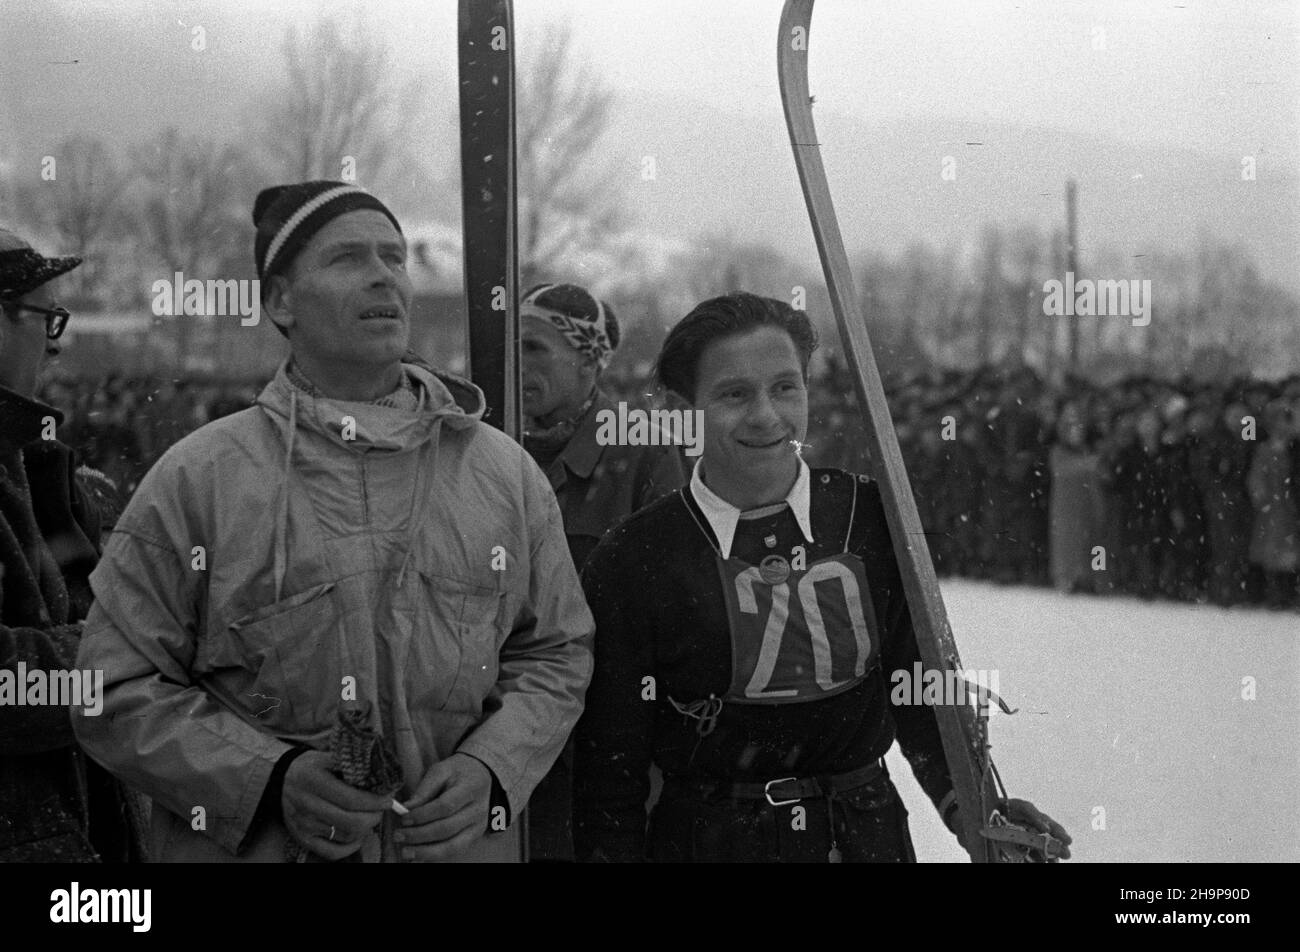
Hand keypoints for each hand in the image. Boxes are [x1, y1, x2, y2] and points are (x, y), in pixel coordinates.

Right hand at [281, 750, 389, 860]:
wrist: (279, 782)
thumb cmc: (310, 768)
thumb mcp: (327, 757)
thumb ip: (352, 765)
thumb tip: (381, 773)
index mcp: (315, 782)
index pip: (351, 800)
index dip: (374, 803)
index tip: (388, 800)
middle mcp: (308, 806)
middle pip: (351, 822)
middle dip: (374, 817)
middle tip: (380, 809)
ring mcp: (305, 826)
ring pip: (346, 837)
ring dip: (365, 829)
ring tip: (370, 818)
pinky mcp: (303, 840)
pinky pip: (333, 852)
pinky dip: (351, 847)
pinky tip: (358, 835)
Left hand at [395, 753, 493, 861]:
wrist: (480, 775)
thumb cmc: (457, 772)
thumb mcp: (440, 770)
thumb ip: (424, 790)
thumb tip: (405, 808)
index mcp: (471, 788)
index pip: (446, 806)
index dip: (423, 815)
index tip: (403, 818)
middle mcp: (478, 810)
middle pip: (447, 828)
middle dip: (419, 835)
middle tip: (398, 836)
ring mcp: (479, 826)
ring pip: (452, 846)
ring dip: (426, 852)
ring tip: (406, 852)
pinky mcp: (474, 837)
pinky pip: (454, 851)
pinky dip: (435, 857)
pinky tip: (418, 857)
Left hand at [943, 796, 1072, 861]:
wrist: (963, 820)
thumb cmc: (967, 819)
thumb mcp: (968, 825)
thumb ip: (976, 833)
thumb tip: (982, 843)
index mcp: (1003, 804)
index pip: (1023, 807)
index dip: (1035, 817)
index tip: (1045, 829)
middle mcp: (1015, 813)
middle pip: (1038, 819)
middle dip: (1053, 832)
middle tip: (1066, 843)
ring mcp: (1020, 824)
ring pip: (1041, 832)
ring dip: (1054, 843)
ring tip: (1065, 854)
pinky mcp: (1021, 837)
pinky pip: (1036, 844)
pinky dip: (1045, 851)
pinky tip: (1054, 859)